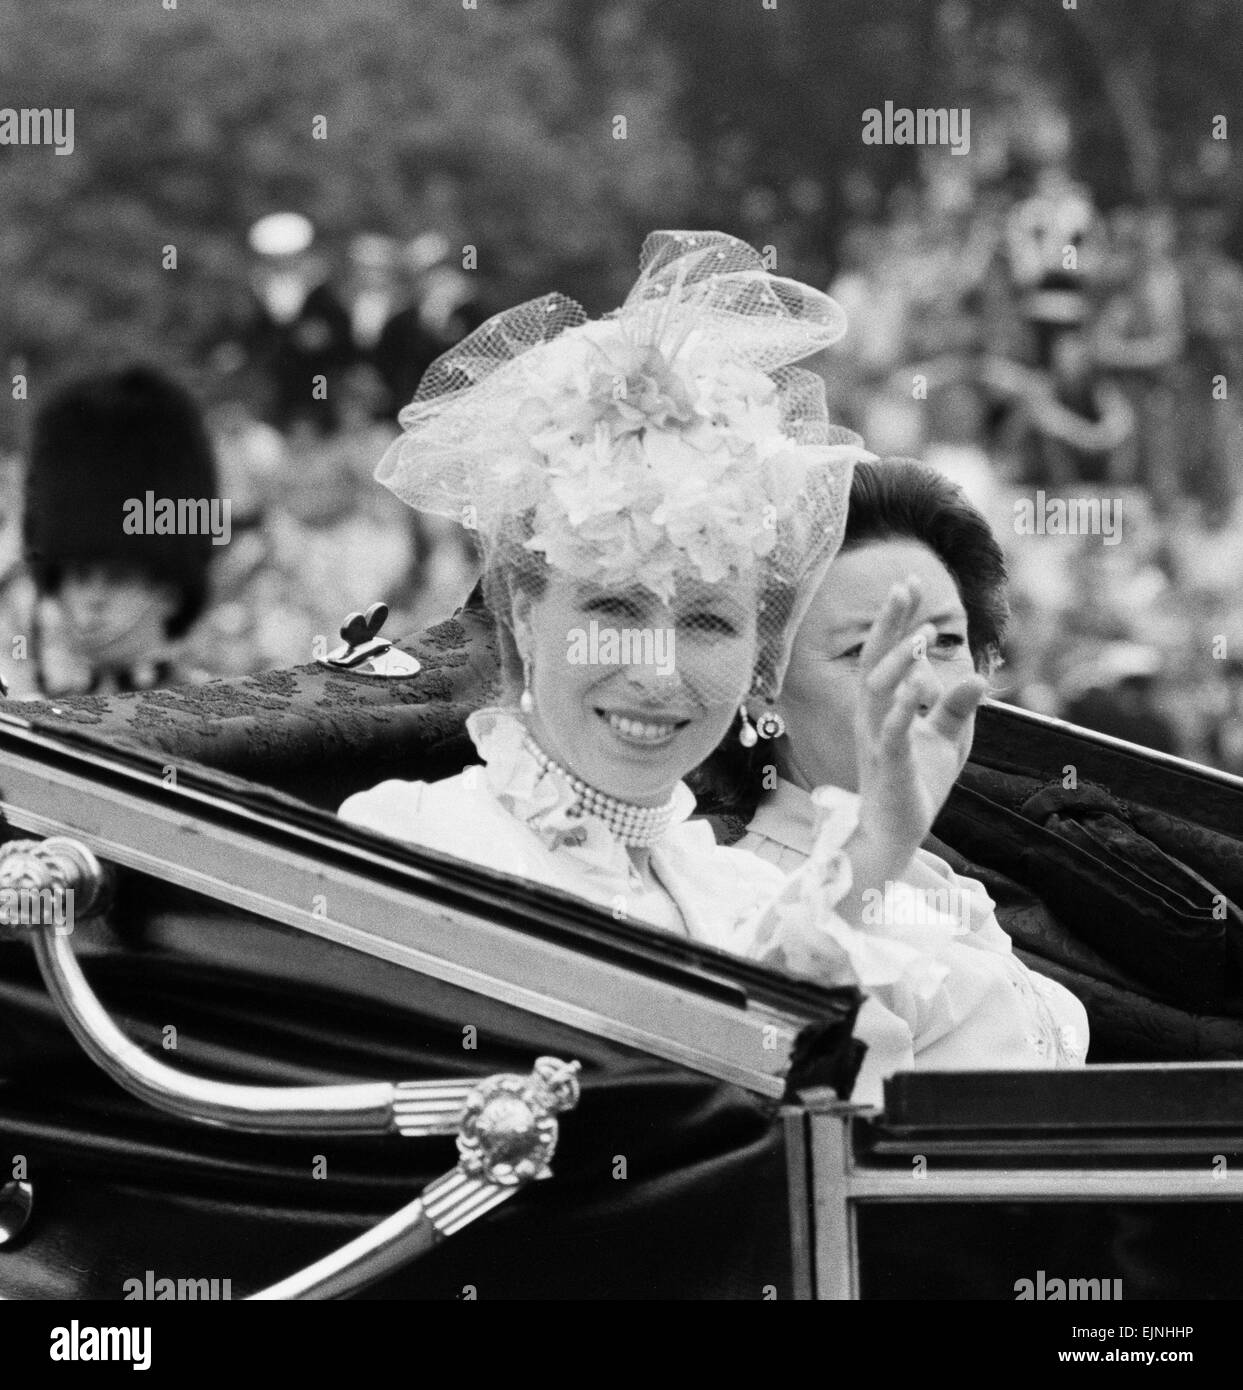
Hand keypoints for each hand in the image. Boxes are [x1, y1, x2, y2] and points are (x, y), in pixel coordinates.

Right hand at [851, 577, 985, 883]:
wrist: (894, 835)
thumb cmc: (914, 785)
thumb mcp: (945, 741)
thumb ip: (957, 708)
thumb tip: (981, 676)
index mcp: (881, 708)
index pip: (884, 654)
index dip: (894, 619)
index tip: (909, 582)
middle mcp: (871, 718)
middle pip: (873, 661)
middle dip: (889, 623)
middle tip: (904, 585)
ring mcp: (876, 741)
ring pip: (877, 692)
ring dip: (897, 661)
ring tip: (922, 634)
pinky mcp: (889, 767)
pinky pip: (891, 733)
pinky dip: (902, 709)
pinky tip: (919, 686)